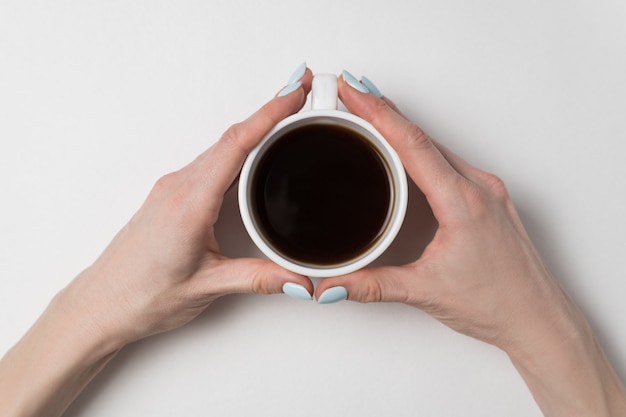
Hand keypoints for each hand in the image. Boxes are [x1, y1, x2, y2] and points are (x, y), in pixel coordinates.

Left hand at [57, 70, 314, 347]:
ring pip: (220, 146)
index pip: (237, 145)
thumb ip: (258, 279)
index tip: (294, 93)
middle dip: (270, 111)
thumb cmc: (141, 295)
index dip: (269, 114)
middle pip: (232, 137)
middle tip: (301, 94)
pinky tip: (252, 151)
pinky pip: (210, 161)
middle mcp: (179, 187)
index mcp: (190, 204)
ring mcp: (173, 188)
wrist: (101, 304)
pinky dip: (237, 147)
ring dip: (254, 128)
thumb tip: (299, 279)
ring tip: (286, 117)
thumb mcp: (207, 287)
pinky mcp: (172, 195)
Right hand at [316, 74, 625, 416]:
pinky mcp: (487, 199)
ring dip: (402, 129)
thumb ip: (373, 285)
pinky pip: (449, 161)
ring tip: (369, 116)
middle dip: (384, 111)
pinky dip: (420, 149)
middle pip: (423, 137)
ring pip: (437, 147)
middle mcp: (479, 188)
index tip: (353, 92)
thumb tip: (333, 283)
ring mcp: (486, 191)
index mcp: (464, 202)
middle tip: (349, 95)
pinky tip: (404, 151)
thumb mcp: (426, 291)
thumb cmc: (498, 303)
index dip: (379, 114)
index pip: (414, 144)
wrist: (538, 319)